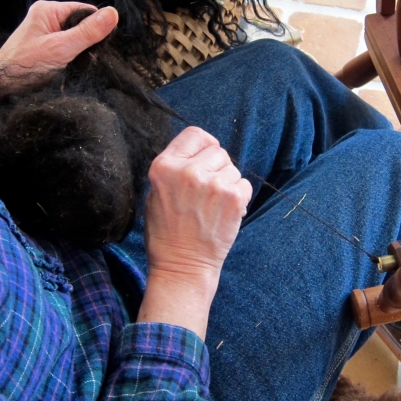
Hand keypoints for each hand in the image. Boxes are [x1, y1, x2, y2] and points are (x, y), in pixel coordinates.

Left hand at [0, 1, 118, 96]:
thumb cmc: (25, 65)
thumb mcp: (61, 48)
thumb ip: (88, 32)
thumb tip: (113, 13)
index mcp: (48, 10)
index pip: (85, 11)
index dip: (96, 28)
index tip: (98, 47)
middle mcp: (47, 18)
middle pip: (81, 24)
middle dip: (88, 42)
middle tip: (86, 59)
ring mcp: (45, 33)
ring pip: (75, 38)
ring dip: (80, 52)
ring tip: (76, 65)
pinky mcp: (44, 47)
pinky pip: (66, 48)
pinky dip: (71, 57)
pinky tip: (70, 68)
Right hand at [137, 127, 252, 337]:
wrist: (182, 266)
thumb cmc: (167, 233)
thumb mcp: (156, 193)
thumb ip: (175, 168)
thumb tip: (198, 151)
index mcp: (164, 166)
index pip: (194, 134)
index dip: (203, 145)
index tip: (205, 159)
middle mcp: (188, 171)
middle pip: (217, 151)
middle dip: (216, 168)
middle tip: (206, 194)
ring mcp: (213, 184)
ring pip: (232, 168)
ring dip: (227, 183)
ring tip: (212, 207)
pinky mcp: (233, 198)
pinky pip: (244, 183)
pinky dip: (239, 197)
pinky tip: (224, 213)